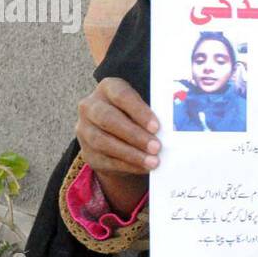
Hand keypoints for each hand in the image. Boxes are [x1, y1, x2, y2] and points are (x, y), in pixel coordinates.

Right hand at [75, 77, 158, 213]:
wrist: (116, 136)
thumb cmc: (136, 117)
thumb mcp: (142, 109)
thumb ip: (152, 114)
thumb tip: (173, 129)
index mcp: (108, 88)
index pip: (121, 95)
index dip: (139, 111)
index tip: (157, 127)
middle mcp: (90, 106)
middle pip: (108, 119)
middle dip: (134, 134)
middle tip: (156, 147)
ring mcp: (84, 130)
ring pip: (103, 141)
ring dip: (131, 153)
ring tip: (153, 161)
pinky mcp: (87, 152)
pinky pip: (105, 160)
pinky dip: (127, 165)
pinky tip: (144, 168)